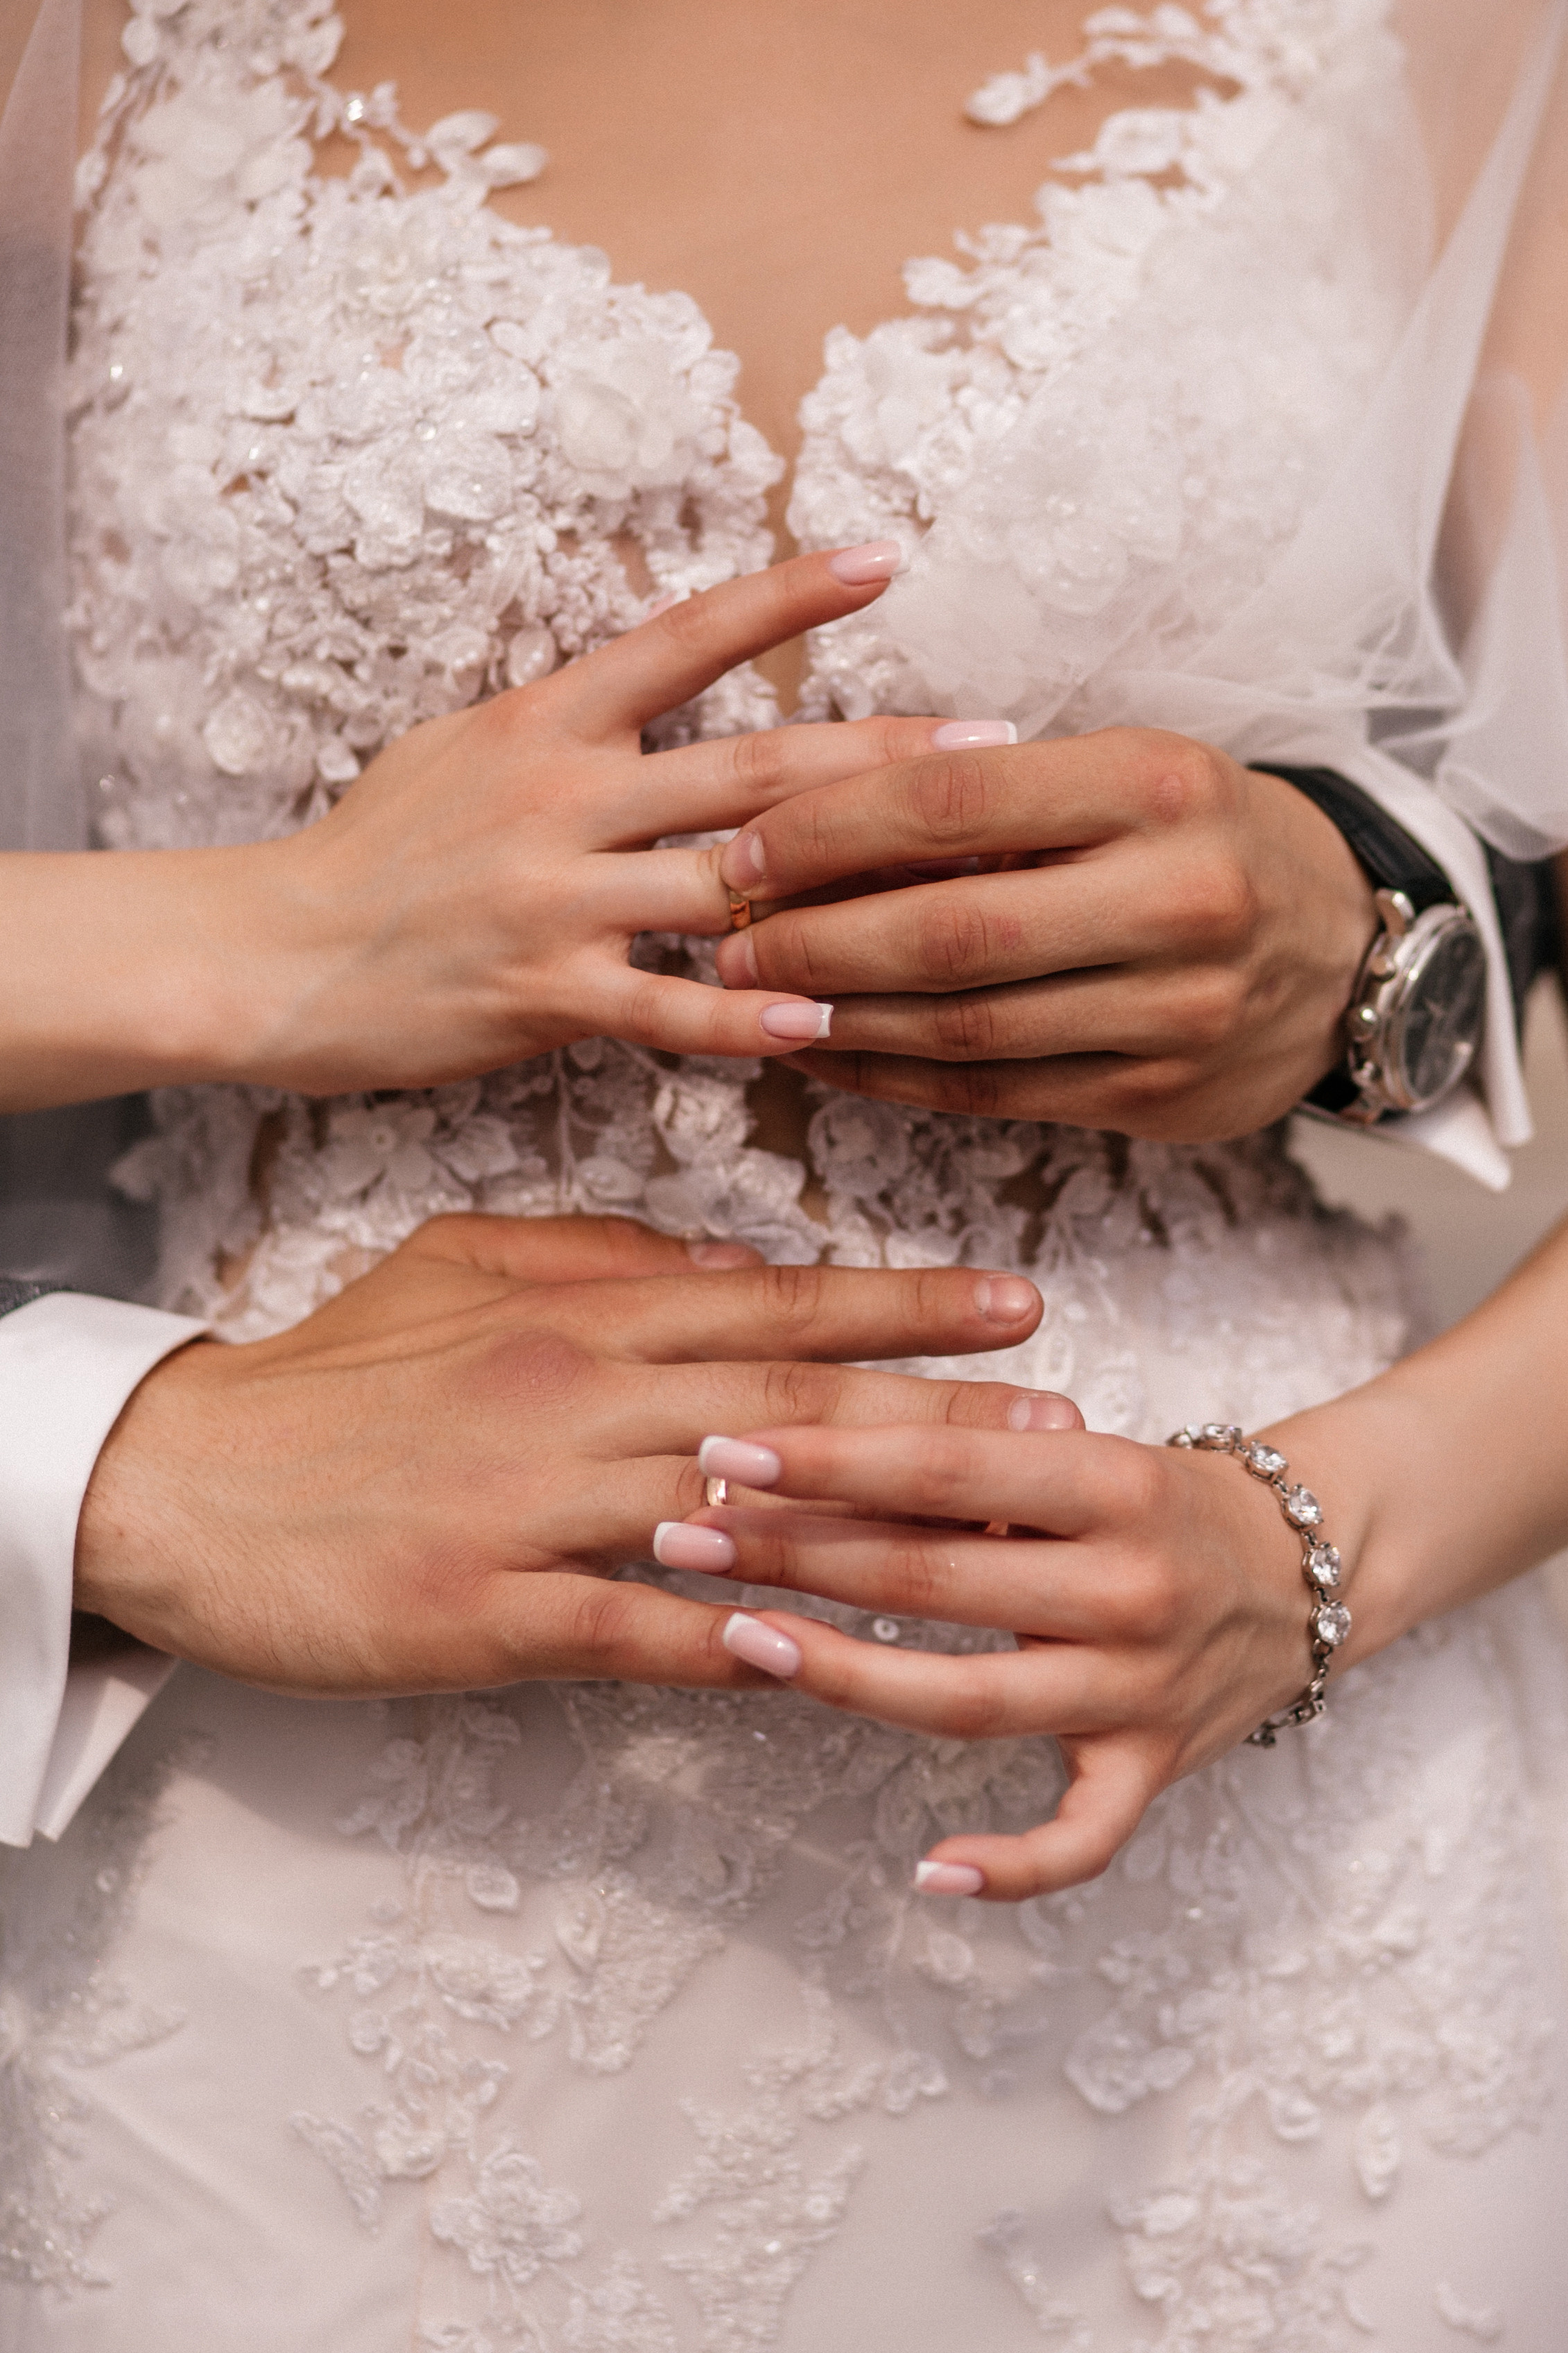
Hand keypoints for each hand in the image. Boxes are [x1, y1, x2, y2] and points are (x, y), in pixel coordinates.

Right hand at [0, 544, 945, 1109]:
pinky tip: (833, 1022)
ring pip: (733, 887)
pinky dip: (753, 1020)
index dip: (788, 597)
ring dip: (853, 891)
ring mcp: (557, 898)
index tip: (886, 558)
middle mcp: (563, 797)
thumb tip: (654, 685)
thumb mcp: (462, 748)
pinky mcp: (544, 994)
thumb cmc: (374, 851)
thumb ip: (569, 721)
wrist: (272, 953)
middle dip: (882, 757)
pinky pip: (672, 1011)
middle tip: (994, 745)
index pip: (686, 638)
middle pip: (754, 769)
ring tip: (959, 891)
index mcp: (547, 720)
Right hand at [74, 1211, 1062, 1699]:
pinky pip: (638, 1633)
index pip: (779, 1301)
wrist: (191, 1480)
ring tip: (997, 1542)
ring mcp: (542, 1509)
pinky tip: (824, 1668)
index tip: (1017, 1304)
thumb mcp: (461, 1266)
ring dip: (883, 1531)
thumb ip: (598, 1256)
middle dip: (943, 1415)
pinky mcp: (492, 1614)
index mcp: (585, 1312)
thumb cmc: (339, 1371)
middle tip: (1067, 1425)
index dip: (907, 1306)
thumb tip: (719, 1262)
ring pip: (742, 1517)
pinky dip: (733, 1647)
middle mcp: (584, 1398)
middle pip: (798, 1405)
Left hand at [669, 1415, 1330, 1899]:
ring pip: (974, 1701)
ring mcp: (1144, 1689)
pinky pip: (1082, 1839)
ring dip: (847, 1676)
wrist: (1312, 1566)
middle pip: (938, 1580)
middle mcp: (1132, 1587)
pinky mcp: (1157, 1771)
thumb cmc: (1155, 1498)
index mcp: (1114, 1483)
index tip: (727, 1447)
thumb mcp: (1082, 1453)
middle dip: (796, 1555)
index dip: (835, 1459)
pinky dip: (1012, 1867)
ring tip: (741, 1641)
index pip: (952, 1468)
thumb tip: (800, 1464)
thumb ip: (969, 1464)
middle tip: (680, 1534)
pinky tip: (925, 1873)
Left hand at [713, 727, 1376, 1139]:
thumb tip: (810, 827)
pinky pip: (995, 1094)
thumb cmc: (1199, 839)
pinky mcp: (1159, 1097)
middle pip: (949, 933)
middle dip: (816, 943)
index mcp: (1156, 785)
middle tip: (729, 944)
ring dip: (842, 1023)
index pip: (951, 804)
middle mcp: (1177, 899)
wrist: (1347, 949)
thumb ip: (993, 802)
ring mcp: (1175, 1012)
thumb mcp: (1122, 776)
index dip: (826, 831)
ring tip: (758, 1006)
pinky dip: (896, 1080)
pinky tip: (831, 1059)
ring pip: (965, 1028)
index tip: (743, 850)